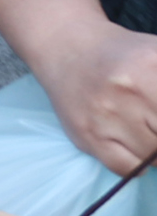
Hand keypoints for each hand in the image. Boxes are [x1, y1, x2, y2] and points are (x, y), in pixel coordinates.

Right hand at [37, 20, 156, 175]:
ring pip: (155, 158)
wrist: (66, 46)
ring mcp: (104, 115)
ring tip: (147, 128)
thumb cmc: (126, 55)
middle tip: (153, 121)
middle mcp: (127, 90)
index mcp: (151, 66)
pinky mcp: (87, 135)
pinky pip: (128, 169)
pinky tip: (131, 141)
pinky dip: (137, 163)